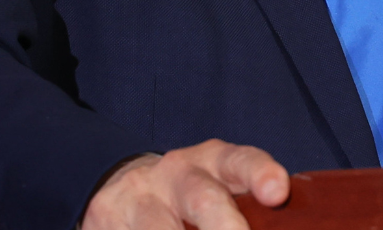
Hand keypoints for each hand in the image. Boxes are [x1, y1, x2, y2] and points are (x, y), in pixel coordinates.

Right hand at [82, 139, 288, 229]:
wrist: (118, 187)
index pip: (241, 160)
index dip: (260, 173)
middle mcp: (176, 176)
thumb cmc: (190, 197)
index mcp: (212, 161)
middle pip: (204, 200)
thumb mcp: (219, 187)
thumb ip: (250, 209)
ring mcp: (137, 202)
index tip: (277, 192)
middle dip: (226, 227)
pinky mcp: (105, 227)